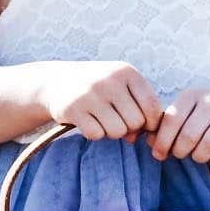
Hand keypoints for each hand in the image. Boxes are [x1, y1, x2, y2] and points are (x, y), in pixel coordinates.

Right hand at [43, 61, 163, 141]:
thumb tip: (135, 138)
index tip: (142, 124)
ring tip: (103, 120)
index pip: (152, 106)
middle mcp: (110, 80)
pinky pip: (96, 134)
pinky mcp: (73, 109)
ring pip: (117, 131)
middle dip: (128, 127)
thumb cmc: (100, 87)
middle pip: (135, 122)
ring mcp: (90, 94)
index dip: (151, 122)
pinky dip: (94, 132)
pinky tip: (88, 121)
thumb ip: (137, 110)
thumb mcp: (121, 87)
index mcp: (127, 72)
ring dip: (111, 132)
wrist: (58, 80)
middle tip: (117, 120)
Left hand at [149, 84, 209, 164]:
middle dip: (181, 151)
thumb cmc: (205, 114)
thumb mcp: (185, 113)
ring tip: (198, 156)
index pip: (171, 119)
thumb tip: (151, 143)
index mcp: (192, 95)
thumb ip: (164, 127)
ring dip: (200, 157)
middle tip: (182, 154)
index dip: (162, 141)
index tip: (159, 154)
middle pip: (190, 135)